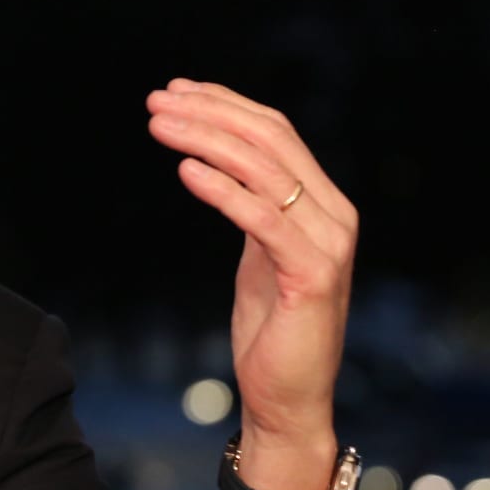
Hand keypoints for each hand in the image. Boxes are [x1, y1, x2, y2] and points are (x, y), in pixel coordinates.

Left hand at [147, 80, 356, 489]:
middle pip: (270, 140)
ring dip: (206, 140)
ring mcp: (329, 244)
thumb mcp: (260, 255)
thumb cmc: (271, 329)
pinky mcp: (312, 275)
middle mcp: (334, 215)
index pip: (276, 132)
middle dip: (209, 112)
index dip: (225, 103)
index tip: (176, 89)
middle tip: (155, 100)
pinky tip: (186, 171)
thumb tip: (215, 162)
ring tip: (158, 125)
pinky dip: (222, 190)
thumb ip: (254, 207)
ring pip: (264, 169)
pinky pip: (262, 219)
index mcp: (323, 204)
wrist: (288, 400)